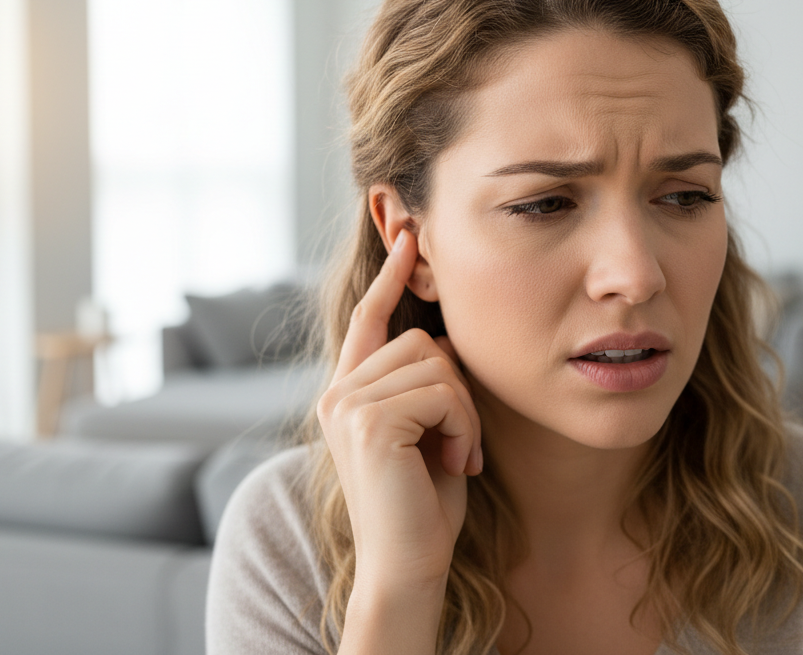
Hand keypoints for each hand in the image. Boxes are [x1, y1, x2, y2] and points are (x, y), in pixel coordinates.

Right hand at [317, 228, 482, 596]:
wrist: (408, 565)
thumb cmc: (424, 505)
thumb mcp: (427, 431)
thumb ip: (425, 383)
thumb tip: (443, 337)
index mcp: (348, 394)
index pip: (367, 320)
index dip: (390, 279)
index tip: (409, 238)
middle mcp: (338, 393)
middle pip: (423, 343)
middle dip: (458, 392)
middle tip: (460, 444)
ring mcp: (347, 405)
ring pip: (437, 365)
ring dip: (464, 413)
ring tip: (457, 456)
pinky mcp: (368, 421)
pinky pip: (442, 392)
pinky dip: (463, 426)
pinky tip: (455, 462)